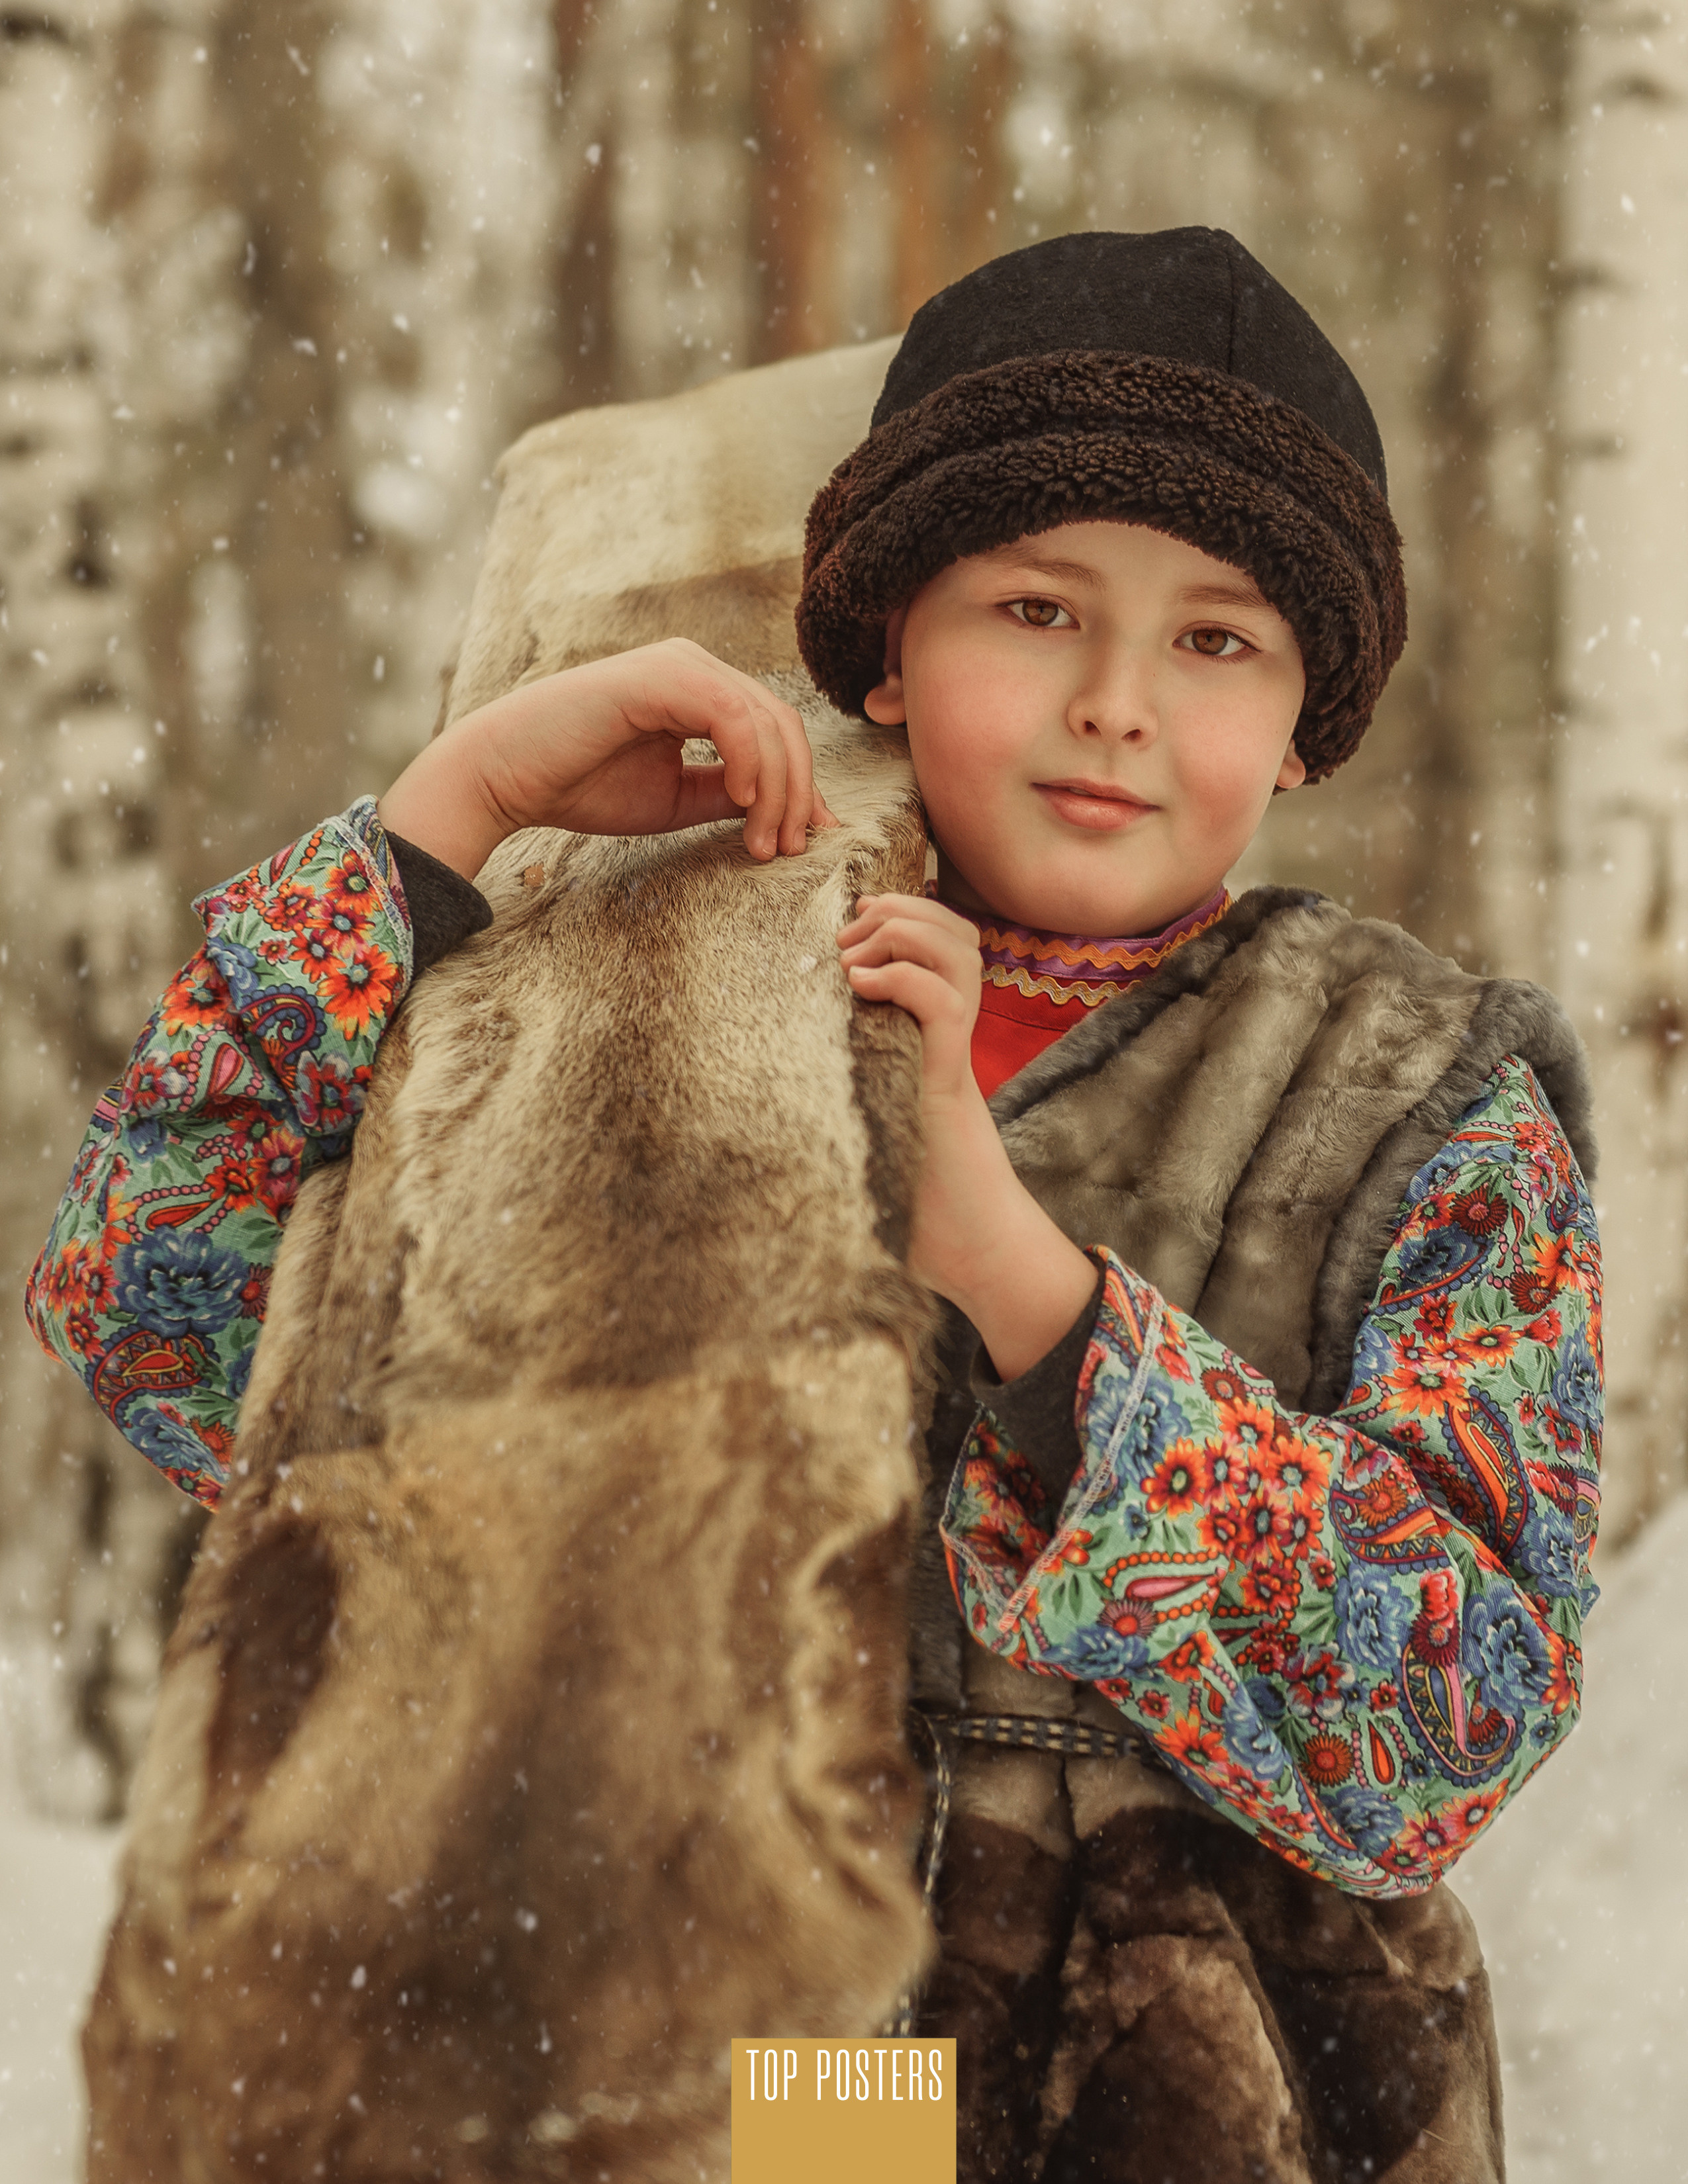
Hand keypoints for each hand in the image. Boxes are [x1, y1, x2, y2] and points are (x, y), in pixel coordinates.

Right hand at [379, 638, 837, 878]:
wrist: (508, 776)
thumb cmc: (583, 786)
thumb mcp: (677, 798)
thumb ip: (729, 794)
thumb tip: (785, 812)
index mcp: (701, 691)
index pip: (776, 731)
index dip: (800, 786)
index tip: (801, 842)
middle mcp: (696, 668)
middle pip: (782, 725)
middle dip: (796, 793)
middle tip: (791, 849)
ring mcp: (679, 666)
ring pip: (766, 722)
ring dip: (777, 789)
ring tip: (764, 841)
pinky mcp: (660, 676)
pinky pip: (731, 716)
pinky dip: (750, 761)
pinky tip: (743, 802)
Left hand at [839, 894, 1094, 1379]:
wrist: (970, 1256)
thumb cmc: (913, 1210)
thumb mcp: (865, 1136)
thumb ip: (834, 1109)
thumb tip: (751, 1113)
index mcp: (930, 1041)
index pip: (945, 945)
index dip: (906, 914)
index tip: (850, 924)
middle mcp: (948, 1038)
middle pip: (957, 932)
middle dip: (901, 908)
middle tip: (849, 935)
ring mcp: (950, 1057)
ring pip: (958, 949)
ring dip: (904, 931)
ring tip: (856, 956)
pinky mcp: (948, 1082)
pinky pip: (943, 1001)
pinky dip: (903, 976)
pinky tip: (861, 987)